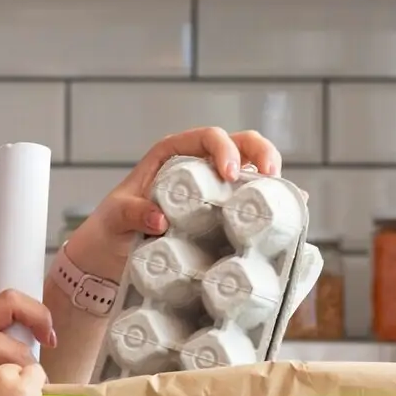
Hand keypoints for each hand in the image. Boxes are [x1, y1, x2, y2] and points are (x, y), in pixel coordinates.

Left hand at [65, 127, 282, 280]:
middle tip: (269, 176)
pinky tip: (288, 214)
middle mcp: (196, 166)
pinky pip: (249, 203)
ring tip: (283, 197)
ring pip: (251, 171)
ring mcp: (212, 190)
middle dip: (260, 154)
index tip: (230, 173)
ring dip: (270, 179)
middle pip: (239, 145)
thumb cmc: (109, 229)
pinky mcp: (220, 215)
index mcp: (172, 155)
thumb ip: (132, 212)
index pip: (206, 137)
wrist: (108, 259)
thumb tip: (159, 218)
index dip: (224, 148)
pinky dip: (269, 204)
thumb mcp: (114, 217)